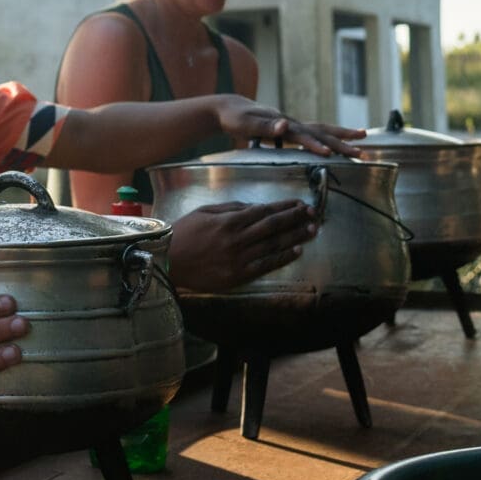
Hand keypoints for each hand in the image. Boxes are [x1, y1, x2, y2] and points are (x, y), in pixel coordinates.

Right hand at [168, 200, 315, 293]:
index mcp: (228, 221)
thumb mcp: (203, 212)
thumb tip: (254, 207)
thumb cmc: (182, 233)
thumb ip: (230, 208)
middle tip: (314, 214)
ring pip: (274, 245)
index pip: (264, 211)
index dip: (284, 207)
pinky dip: (282, 258)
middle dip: (295, 218)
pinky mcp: (238, 275)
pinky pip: (265, 265)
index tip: (299, 204)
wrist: (166, 261)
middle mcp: (237, 239)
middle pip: (273, 227)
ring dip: (295, 236)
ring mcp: (239, 259)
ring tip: (312, 230)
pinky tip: (296, 251)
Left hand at [213, 96, 364, 157]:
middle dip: (342, 142)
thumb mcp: (245, 123)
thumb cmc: (235, 117)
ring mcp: (293, 125)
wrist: (230, 107)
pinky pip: (316, 133)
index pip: (304, 136)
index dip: (316, 145)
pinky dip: (330, 137)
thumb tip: (284, 125)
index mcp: (283, 123)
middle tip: (362, 152)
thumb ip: (264, 126)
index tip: (329, 153)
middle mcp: (292, 122)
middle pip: (322, 131)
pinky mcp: (291, 130)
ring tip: (363, 137)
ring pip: (323, 130)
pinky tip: (338, 143)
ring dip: (342, 135)